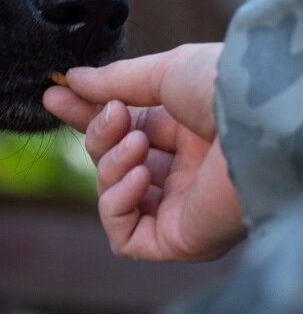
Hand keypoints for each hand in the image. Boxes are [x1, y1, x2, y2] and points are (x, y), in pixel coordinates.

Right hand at [43, 44, 246, 261]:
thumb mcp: (161, 72)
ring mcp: (183, 207)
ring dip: (111, 165)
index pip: (118, 130)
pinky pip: (126, 236)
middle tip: (113, 115)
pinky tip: (139, 176)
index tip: (53, 96)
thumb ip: (113, 81)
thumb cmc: (224, 86)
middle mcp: (184, 172)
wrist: (260, 115)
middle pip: (110, 163)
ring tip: (138, 144)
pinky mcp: (183, 240)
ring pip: (114, 197)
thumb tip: (71, 80)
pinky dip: (117, 204)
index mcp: (183, 131)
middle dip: (98, 135)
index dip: (84, 115)